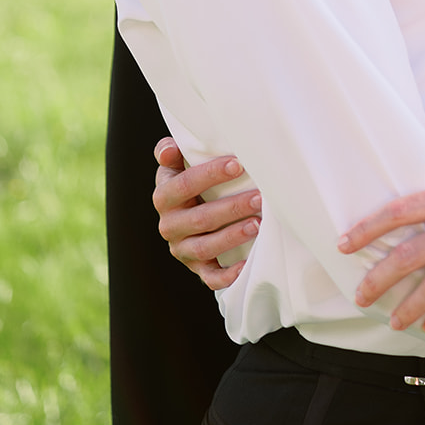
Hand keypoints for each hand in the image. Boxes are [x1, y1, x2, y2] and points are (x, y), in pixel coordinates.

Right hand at [152, 136, 261, 290]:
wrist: (188, 216)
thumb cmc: (191, 185)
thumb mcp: (176, 167)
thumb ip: (170, 154)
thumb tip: (170, 147)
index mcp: (164, 198)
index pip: (183, 186)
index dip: (209, 175)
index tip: (237, 165)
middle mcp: (169, 226)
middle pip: (199, 219)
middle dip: (231, 208)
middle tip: (260, 198)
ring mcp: (182, 249)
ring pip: (205, 247)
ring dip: (232, 236)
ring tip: (258, 224)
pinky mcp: (197, 268)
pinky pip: (210, 277)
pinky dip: (227, 274)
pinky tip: (246, 264)